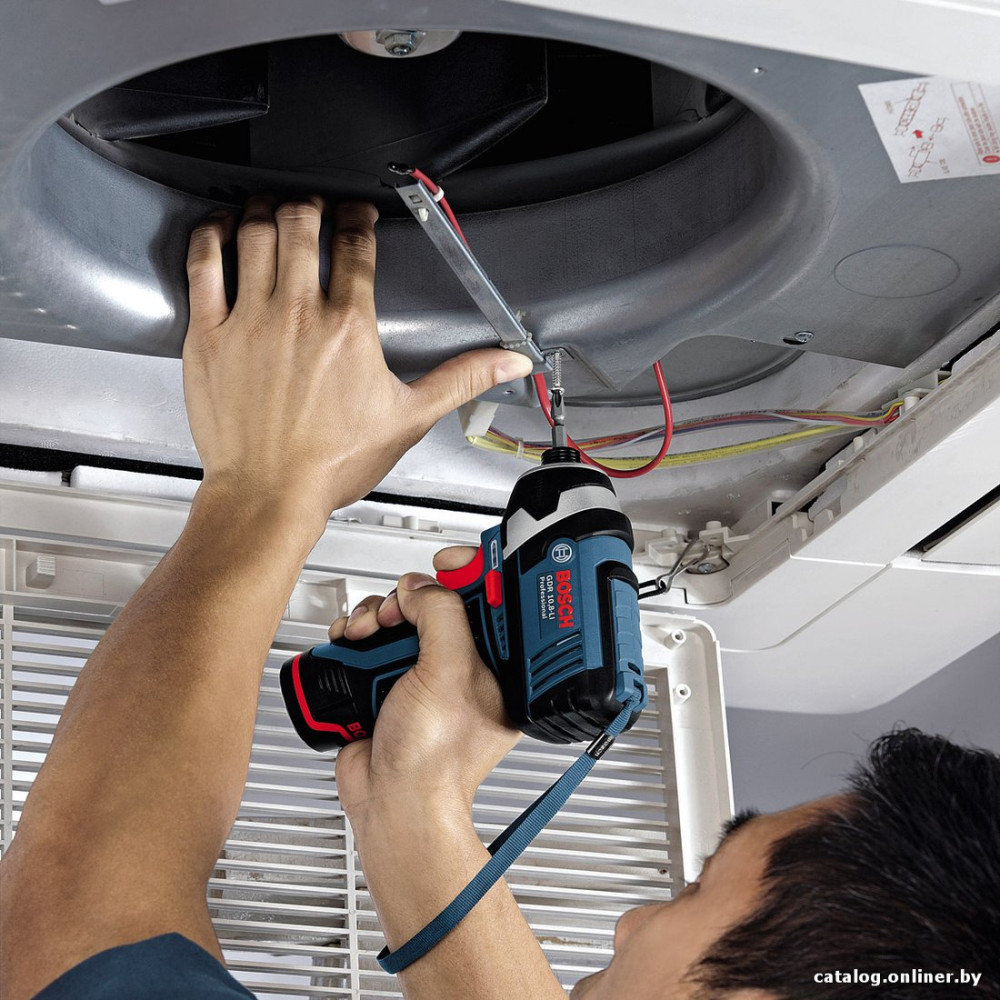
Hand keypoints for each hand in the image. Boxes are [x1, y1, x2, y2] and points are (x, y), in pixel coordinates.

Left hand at [182, 198, 532, 528]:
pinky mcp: (208, 335)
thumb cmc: (331, 463)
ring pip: (255, 232)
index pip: (355, 244)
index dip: (359, 217)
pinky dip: (213, 235)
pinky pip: (203, 263)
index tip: (359, 215)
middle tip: (316, 208)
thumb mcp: (409, 419)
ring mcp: (249, 320)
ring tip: (274, 210)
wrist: (269, 495)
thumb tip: (507, 362)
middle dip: (313, 203)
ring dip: (266, 209)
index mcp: (349, 326)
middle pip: (302, 221)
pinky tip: (223, 229)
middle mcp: (298, 313)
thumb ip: (460, 379)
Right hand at [332, 546, 520, 826]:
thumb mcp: (449, 671)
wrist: (391, 802)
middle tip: (397, 612)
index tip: (447, 560)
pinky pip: (372, 646)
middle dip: (406, 599)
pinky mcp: (387, 686)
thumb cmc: (435, 759)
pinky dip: (356, 637)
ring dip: (375, 616)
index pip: (488, 602)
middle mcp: (462, 670)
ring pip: (397, 622)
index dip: (469, 573)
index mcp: (496, 667)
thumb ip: (441, 615)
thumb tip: (422, 587)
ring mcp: (422, 678)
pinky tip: (350, 642)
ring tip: (367, 632)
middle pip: (433, 605)